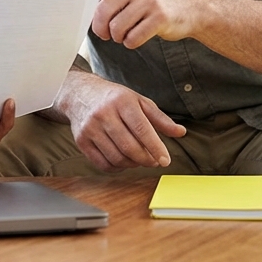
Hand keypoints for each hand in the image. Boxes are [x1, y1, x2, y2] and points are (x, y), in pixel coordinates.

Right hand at [55, 70, 185, 172]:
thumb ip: (160, 118)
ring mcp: (90, 128)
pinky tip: (124, 161)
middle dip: (146, 159)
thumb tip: (181, 132)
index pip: (142, 129)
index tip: (165, 160)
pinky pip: (102, 163)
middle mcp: (104, 114)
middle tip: (154, 161)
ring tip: (139, 159)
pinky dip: (117, 167)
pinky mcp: (81, 140)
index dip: (155, 147)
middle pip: (129, 147)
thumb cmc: (114, 98)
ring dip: (133, 164)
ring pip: (116, 158)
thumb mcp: (139, 101)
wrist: (80, 94)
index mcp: (122, 102)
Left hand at [91, 0, 199, 48]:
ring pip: (116, 29)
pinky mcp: (160, 18)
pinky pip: (133, 38)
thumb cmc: (153, 1)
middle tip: (105, 34)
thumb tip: (83, 11)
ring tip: (125, 34)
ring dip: (118, 37)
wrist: (190, 7)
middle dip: (100, 29)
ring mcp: (149, 0)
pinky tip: (137, 37)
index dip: (86, 4)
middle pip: (102, 13)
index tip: (81, 15)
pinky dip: (131, 43)